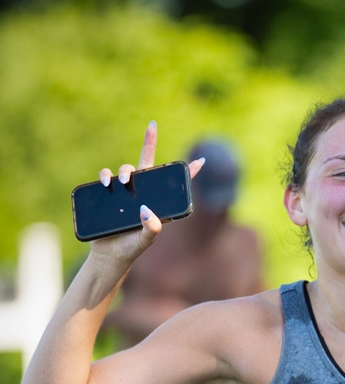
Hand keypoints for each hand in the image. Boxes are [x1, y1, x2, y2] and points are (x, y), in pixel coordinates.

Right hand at [89, 121, 204, 268]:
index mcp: (156, 204)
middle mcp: (141, 195)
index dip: (187, 173)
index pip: (173, 186)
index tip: (201, 160)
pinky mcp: (108, 194)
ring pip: (126, 170)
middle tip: (152, 126)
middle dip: (149, 143)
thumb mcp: (145, 240)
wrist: (107, 256)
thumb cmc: (130, 249)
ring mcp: (124, 193)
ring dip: (125, 169)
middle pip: (147, 164)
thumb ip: (151, 228)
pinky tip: (106, 183)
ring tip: (123, 181)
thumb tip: (146, 210)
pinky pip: (106, 176)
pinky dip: (105, 175)